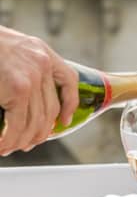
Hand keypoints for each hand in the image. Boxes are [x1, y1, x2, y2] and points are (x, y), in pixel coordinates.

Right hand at [0, 26, 78, 154]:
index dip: (69, 104)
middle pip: (50, 109)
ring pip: (36, 121)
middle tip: (27, 143)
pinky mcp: (19, 89)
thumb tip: (23, 98)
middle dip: (39, 132)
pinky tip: (4, 145)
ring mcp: (32, 77)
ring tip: (12, 148)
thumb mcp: (10, 48)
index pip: (68, 79)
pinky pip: (19, 123)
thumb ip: (23, 66)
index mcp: (42, 51)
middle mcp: (42, 63)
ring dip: (23, 140)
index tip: (64, 121)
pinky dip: (11, 138)